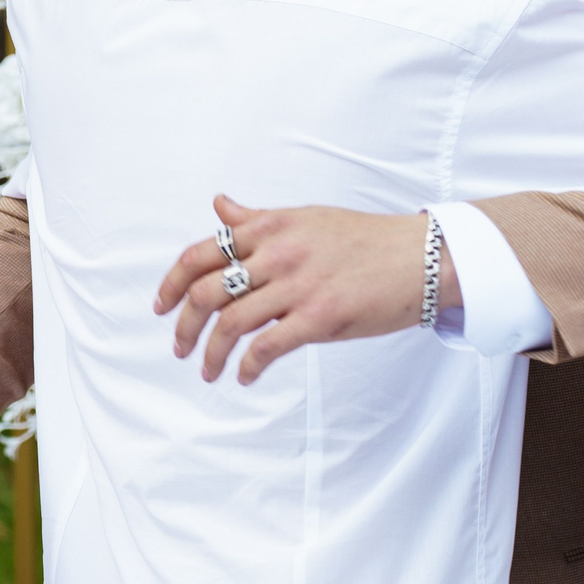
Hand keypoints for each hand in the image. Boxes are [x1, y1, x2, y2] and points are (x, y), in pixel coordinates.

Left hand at [152, 196, 438, 384]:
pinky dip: (247, 367)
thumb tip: (218, 205)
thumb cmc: (364, 239)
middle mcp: (277, 254)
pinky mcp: (320, 317)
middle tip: (179, 347)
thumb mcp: (305, 218)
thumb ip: (257, 219)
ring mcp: (298, 286)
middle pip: (206, 293)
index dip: (172, 283)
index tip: (161, 306)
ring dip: (211, 355)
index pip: (200, 254)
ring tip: (208, 371)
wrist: (421, 258)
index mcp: (269, 228)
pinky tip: (245, 377)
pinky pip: (267, 348)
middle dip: (184, 326)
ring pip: (230, 325)